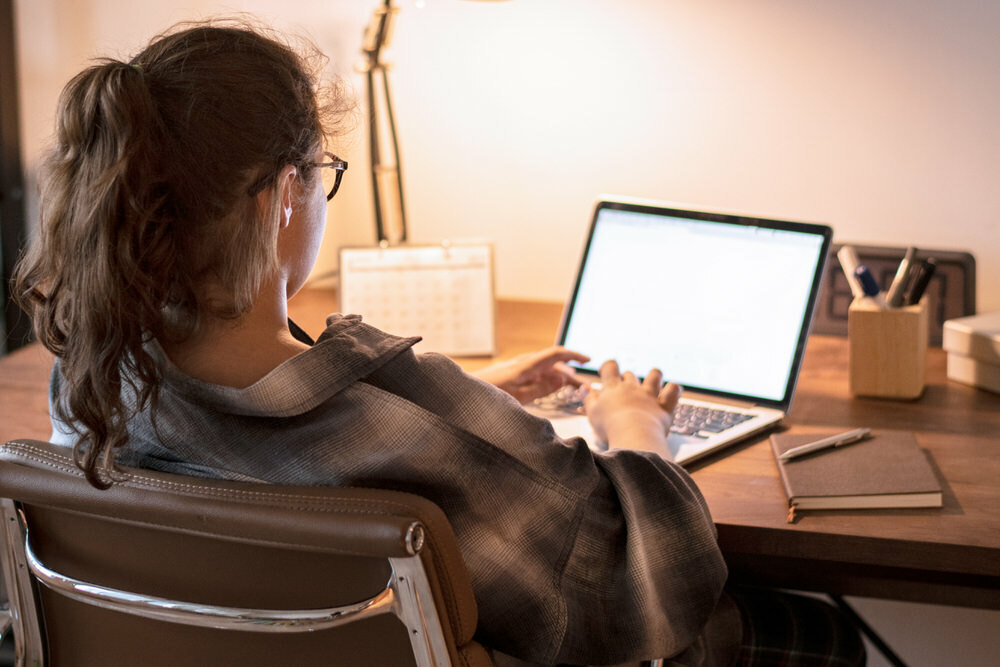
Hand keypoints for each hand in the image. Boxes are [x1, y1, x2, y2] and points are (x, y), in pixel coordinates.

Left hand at [473, 346, 589, 403]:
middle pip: (551, 363)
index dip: (574, 355)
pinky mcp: (509, 374)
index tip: (588, 360)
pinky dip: (545, 379)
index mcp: (526, 366)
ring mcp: (515, 367)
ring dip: (557, 376)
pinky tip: (548, 388)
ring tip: (569, 388)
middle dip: (569, 372)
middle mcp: (521, 363)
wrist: (460, 396)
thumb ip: (540, 389)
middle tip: (581, 387)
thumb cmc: (486, 397)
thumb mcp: (517, 398)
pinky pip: (533, 373)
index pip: (556, 354)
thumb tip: (561, 378)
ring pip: (543, 368)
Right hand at [584, 360, 681, 453]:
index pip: (610, 367)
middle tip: (623, 389)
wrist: (633, 435)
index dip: (608, 367)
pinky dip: (674, 389)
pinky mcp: (664, 405)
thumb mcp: (592, 412)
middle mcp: (632, 387)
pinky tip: (672, 390)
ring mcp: (650, 395)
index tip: (605, 373)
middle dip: (626, 378)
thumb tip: (585, 387)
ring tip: (651, 381)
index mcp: (613, 387)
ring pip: (654, 375)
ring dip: (653, 376)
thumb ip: (588, 398)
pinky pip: (673, 390)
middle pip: (630, 375)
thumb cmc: (609, 426)